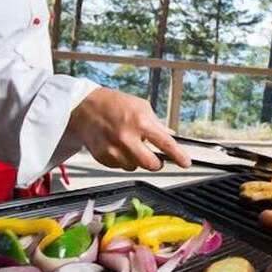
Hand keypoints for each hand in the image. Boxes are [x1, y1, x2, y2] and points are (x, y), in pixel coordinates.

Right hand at [67, 87, 190, 171]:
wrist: (85, 107)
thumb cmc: (113, 104)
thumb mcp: (141, 106)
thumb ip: (157, 124)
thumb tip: (170, 136)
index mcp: (140, 122)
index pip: (165, 143)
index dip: (178, 156)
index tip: (186, 163)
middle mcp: (127, 137)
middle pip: (151, 164)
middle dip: (156, 163)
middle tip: (156, 158)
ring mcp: (113, 149)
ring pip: (134, 167)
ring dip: (137, 160)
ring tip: (129, 145)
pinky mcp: (102, 157)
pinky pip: (120, 167)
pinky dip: (122, 160)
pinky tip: (118, 147)